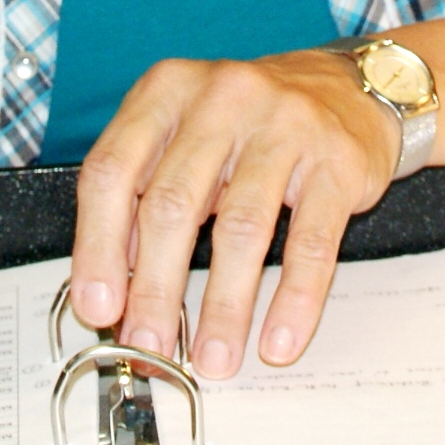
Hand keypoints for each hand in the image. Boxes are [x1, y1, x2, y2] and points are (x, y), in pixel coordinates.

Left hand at [70, 49, 397, 380]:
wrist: (346, 87)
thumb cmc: (249, 122)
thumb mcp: (182, 137)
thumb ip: (143, 193)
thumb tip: (115, 281)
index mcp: (165, 92)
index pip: (112, 172)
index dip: (98, 246)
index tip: (99, 307)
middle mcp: (220, 99)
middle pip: (172, 204)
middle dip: (155, 288)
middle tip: (149, 345)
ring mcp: (284, 125)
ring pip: (241, 228)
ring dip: (223, 307)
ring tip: (213, 357)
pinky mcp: (337, 161)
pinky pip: (310, 242)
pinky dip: (293, 300)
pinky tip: (279, 339)